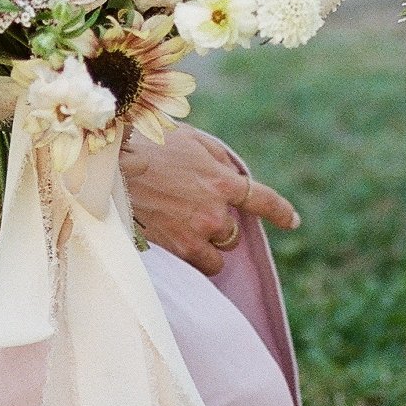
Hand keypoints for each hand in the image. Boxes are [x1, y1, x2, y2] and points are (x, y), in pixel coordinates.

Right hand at [119, 120, 299, 275]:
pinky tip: (178, 243)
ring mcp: (198, 232)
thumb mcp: (192, 140)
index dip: (280, 212)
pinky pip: (202, 265)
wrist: (113, 168)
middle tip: (195, 211)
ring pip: (221, 251)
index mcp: (222, 180)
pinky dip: (196, 257)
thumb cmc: (149, 145)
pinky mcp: (179, 248)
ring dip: (210, 243)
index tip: (292, 222)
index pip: (263, 199)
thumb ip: (218, 159)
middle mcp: (216, 210)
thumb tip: (232, 175)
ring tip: (183, 229)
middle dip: (221, 223)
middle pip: (235, 231)